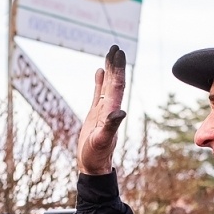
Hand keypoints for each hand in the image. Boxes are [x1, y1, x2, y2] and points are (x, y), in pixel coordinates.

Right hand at [77, 45, 126, 174]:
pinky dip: (99, 81)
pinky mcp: (95, 115)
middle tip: (115, 46)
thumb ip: (111, 126)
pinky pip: (98, 94)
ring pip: (107, 85)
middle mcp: (110, 108)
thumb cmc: (96, 156)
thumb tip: (120, 112)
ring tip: (110, 53)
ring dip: (110, 69)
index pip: (117, 85)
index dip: (118, 69)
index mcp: (112, 111)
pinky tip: (100, 71)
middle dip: (115, 64)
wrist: (92, 167)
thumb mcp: (102, 140)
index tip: (118, 52)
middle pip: (114, 82)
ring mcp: (103, 111)